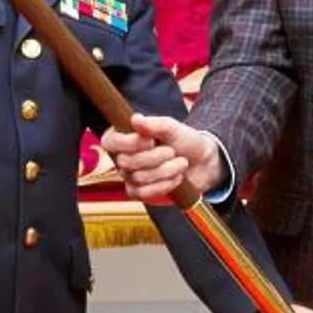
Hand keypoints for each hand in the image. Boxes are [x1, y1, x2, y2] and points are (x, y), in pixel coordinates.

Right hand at [100, 114, 224, 204]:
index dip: (128, 143)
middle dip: (154, 157)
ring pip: (138, 178)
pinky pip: (144, 193)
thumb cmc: (184, 141)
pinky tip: (177, 177)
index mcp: (126, 137)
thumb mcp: (173, 127)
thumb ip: (155, 123)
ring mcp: (130, 177)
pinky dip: (165, 185)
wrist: (202, 162)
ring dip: (166, 170)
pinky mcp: (140, 193)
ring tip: (180, 163)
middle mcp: (124, 157)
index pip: (110, 141)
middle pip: (125, 162)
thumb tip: (136, 119)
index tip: (150, 140)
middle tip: (172, 151)